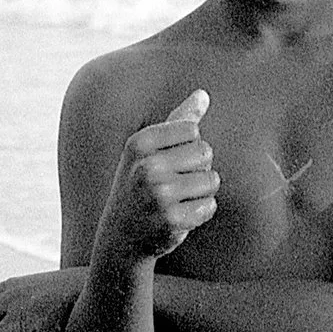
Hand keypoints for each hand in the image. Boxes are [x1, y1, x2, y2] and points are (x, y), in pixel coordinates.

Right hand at [95, 89, 218, 263]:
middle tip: (173, 184)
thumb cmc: (139, 186)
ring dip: (201, 192)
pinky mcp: (172, 220)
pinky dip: (201, 212)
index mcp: (139, 143)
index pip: (192, 129)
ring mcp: (159, 195)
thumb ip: (177, 121)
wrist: (121, 237)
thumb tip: (204, 94)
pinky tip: (180, 216)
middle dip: (198, 169)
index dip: (188, 146)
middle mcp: (146, 167)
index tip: (168, 162)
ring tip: (177, 200)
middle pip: (205, 152)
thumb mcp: (148, 151)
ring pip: (211, 180)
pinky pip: (210, 206)